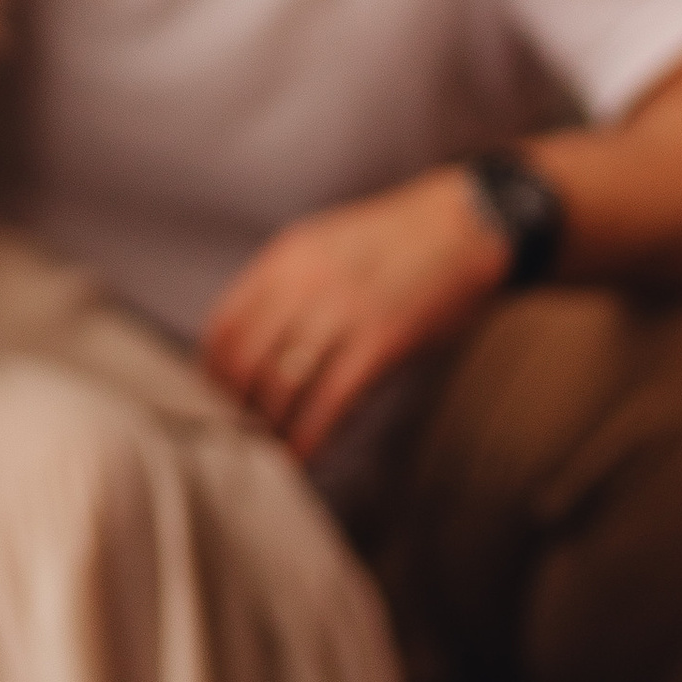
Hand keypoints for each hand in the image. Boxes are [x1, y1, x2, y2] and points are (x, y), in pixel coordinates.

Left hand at [201, 169, 511, 461]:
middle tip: (235, 435)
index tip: (211, 400)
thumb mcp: (324, 246)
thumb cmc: (396, 243)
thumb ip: (284, 285)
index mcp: (286, 257)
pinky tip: (302, 456)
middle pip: (244, 361)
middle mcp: (305, 282)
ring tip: (266, 451)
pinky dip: (309, 435)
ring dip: (268, 427)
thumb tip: (247, 345)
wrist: (470, 225)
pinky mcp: (382, 342)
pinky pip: (330, 401)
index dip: (211, 372)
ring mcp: (343, 312)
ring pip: (281, 386)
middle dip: (233, 406)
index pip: (224, 325)